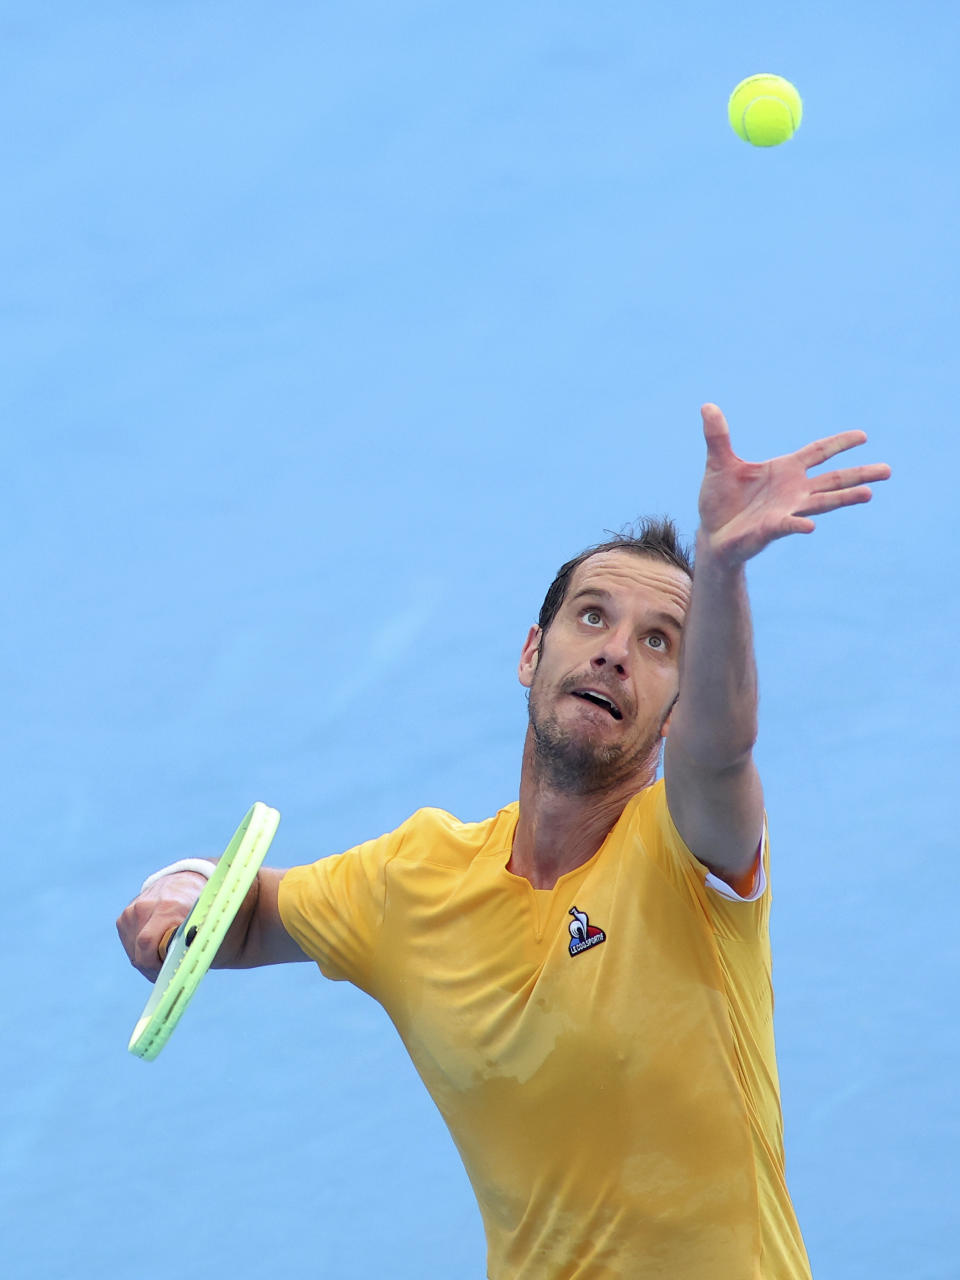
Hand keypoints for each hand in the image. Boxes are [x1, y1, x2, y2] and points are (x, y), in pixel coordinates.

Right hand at [116, 871, 207, 981]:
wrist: (181, 883)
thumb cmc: (196, 907)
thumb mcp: (203, 920)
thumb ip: (198, 939)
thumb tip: (191, 965)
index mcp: (167, 906)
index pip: (148, 943)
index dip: (156, 966)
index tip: (170, 974)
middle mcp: (144, 907)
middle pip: (140, 954)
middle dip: (153, 969)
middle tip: (169, 975)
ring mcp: (131, 912)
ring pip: (134, 954)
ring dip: (148, 964)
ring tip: (166, 962)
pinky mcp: (123, 919)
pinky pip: (131, 948)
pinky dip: (142, 955)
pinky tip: (156, 953)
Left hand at [697, 403, 890, 564]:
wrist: (711, 534)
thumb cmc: (720, 500)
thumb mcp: (719, 463)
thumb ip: (717, 437)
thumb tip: (707, 406)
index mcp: (785, 470)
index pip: (818, 452)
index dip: (839, 443)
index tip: (864, 436)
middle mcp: (792, 490)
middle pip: (832, 480)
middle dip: (859, 474)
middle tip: (888, 470)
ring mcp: (785, 511)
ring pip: (821, 503)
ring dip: (844, 499)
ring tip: (869, 494)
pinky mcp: (770, 530)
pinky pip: (787, 526)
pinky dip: (797, 525)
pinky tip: (809, 527)